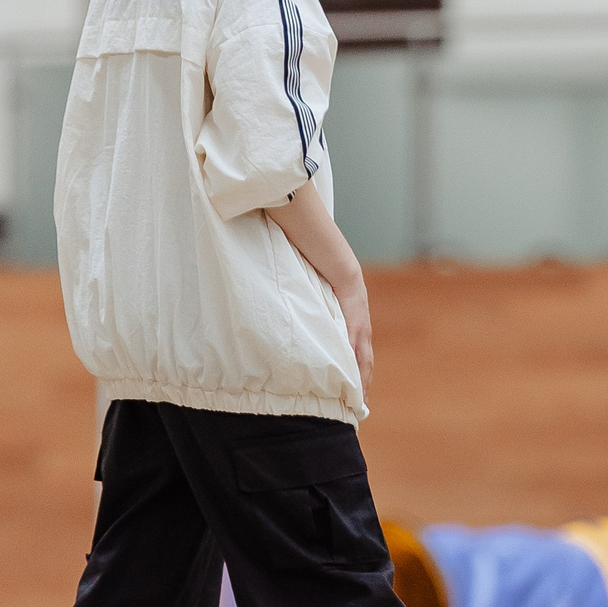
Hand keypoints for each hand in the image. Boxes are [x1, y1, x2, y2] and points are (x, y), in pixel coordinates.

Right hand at [265, 187, 375, 397]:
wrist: (288, 204)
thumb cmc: (275, 231)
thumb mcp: (277, 272)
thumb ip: (273, 291)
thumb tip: (246, 305)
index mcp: (332, 289)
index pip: (344, 331)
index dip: (346, 359)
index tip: (345, 384)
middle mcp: (347, 289)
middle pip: (358, 341)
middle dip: (359, 371)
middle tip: (357, 402)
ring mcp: (351, 286)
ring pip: (360, 339)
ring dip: (361, 369)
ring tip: (359, 397)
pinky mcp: (350, 282)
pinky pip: (353, 324)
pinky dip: (355, 352)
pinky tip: (357, 374)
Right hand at [337, 275, 375, 395]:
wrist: (343, 272)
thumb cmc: (334, 288)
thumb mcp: (334, 311)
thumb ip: (332, 326)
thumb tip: (322, 337)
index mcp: (359, 330)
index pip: (362, 359)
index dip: (362, 377)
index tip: (360, 394)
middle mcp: (363, 333)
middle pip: (366, 365)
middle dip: (364, 385)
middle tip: (361, 406)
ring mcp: (360, 331)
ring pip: (363, 362)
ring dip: (362, 381)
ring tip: (359, 400)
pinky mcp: (354, 326)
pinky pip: (354, 351)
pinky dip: (355, 367)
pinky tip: (353, 381)